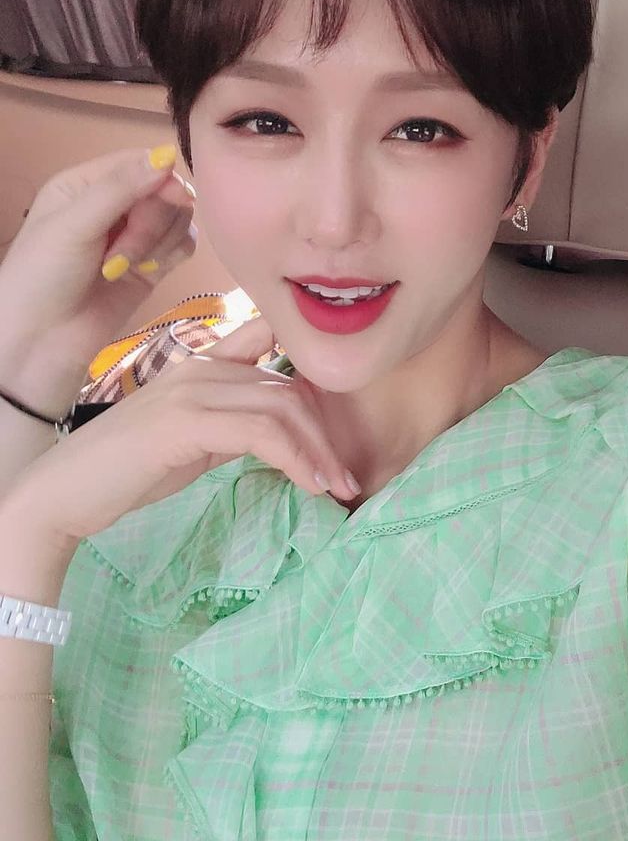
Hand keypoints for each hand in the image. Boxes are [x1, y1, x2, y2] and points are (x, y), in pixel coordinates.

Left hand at [0, 144, 197, 380]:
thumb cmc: (43, 276)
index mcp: (86, 184)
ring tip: (122, 268)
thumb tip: (168, 153)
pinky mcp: (154, 263)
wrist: (43, 342)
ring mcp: (136, 235)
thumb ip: (121, 188)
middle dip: (151, 222)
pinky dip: (172, 255)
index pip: (140, 162)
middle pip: (165, 191)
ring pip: (178, 218)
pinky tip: (147, 271)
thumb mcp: (74, 224)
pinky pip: (185, 244)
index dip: (161, 177)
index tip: (174, 198)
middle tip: (122, 252)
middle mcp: (114, 204)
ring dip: (157, 243)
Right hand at [10, 314, 359, 547]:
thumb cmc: (128, 471)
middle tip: (347, 478)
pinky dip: (295, 459)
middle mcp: (203, 364)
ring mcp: (193, 388)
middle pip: (291, 386)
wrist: (66, 493)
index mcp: (206, 362)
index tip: (335, 433)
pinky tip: (309, 485)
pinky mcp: (186, 420)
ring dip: (318, 451)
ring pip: (283, 407)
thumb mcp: (196, 440)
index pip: (277, 348)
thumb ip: (236, 427)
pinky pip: (262, 433)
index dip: (315, 384)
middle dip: (327, 433)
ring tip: (336, 487)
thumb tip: (282, 438)